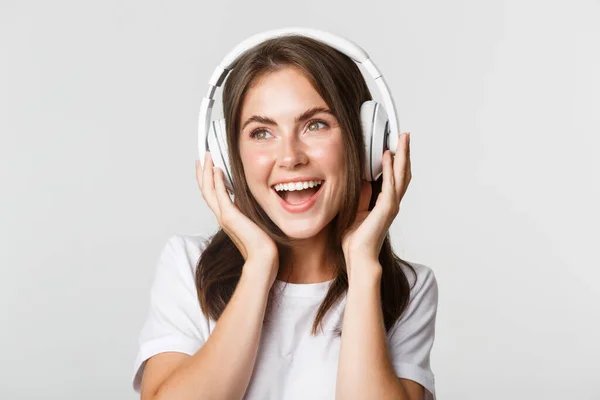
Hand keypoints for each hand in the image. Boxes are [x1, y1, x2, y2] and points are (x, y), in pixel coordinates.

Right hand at [196, 152, 278, 283]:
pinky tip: (217, 169)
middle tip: (202, 157)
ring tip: (206, 157)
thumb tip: (245, 197)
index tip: (207, 166)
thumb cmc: (260, 243)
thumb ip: (246, 209)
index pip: (212, 194)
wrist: (262, 257)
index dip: (208, 179)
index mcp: (226, 217)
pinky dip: (217, 181)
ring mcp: (223, 216)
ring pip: (208, 190)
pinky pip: (220, 194)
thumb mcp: (252, 220)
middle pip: (205, 190)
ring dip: (207, 172)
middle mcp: (221, 216)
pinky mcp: (229, 216)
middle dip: (203, 172)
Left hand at [341, 132, 411, 282]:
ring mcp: (391, 204)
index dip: (397, 160)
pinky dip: (389, 169)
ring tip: (403, 139)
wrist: (358, 256)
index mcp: (385, 202)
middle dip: (405, 152)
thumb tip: (362, 179)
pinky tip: (388, 156)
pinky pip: (390, 184)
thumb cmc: (356, 238)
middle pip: (403, 172)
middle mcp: (392, 201)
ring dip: (402, 155)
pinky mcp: (386, 208)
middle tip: (406, 135)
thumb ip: (362, 194)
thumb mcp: (356, 208)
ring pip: (401, 174)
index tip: (396, 143)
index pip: (395, 176)